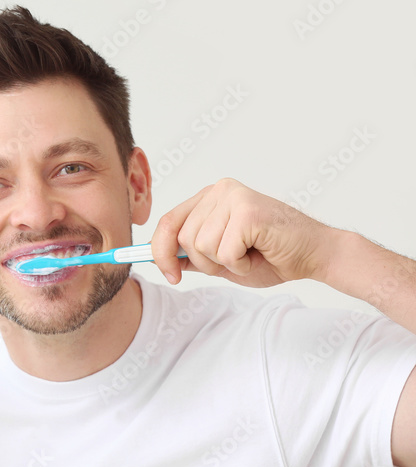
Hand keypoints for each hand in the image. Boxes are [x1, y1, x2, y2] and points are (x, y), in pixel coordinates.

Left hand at [151, 178, 333, 287]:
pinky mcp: (248, 211)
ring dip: (224, 263)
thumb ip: (190, 255)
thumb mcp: (219, 259)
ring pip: (201, 246)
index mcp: (209, 198)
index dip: (160, 252)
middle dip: (204, 262)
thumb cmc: (270, 256)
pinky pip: (224, 252)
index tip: (170, 275)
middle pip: (183, 238)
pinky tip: (258, 253)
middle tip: (233, 260)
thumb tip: (155, 259)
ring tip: (248, 254)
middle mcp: (219, 191)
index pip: (168, 222)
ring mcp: (234, 197)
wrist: (312, 255)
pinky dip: (240, 264)